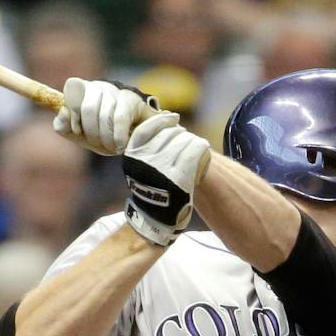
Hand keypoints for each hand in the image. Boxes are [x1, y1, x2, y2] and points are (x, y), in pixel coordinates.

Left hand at [54, 78, 154, 156]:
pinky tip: (119, 146)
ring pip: (104, 115)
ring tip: (111, 146)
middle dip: (91, 133)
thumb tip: (63, 112)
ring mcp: (116, 91)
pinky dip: (118, 137)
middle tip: (97, 143)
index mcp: (83, 91)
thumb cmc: (103, 135)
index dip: (72, 112)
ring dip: (106, 138)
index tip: (77, 131)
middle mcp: (98, 87)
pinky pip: (120, 119)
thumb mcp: (80, 135)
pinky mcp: (130, 99)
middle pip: (88, 108)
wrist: (133, 140)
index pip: (72, 87)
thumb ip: (63, 126)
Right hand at [121, 110, 207, 246]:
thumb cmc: (152, 188)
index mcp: (132, 158)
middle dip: (179, 133)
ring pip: (181, 141)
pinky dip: (200, 146)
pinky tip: (203, 146)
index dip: (161, 121)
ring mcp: (162, 169)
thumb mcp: (140, 168)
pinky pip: (193, 152)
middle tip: (185, 137)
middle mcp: (145, 162)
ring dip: (190, 140)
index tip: (173, 118)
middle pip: (167, 134)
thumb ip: (146, 148)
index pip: (146, 130)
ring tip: (194, 144)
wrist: (159, 217)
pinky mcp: (178, 177)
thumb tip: (164, 121)